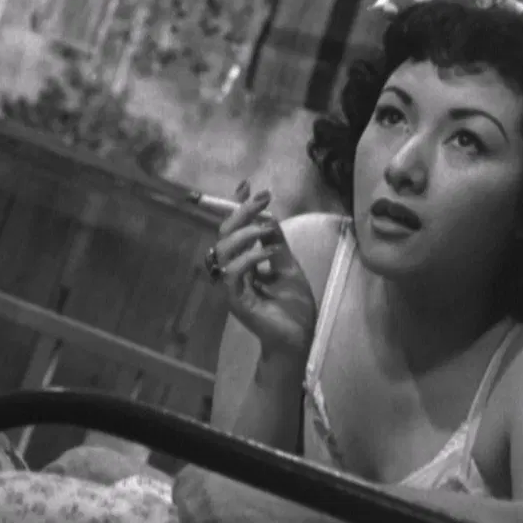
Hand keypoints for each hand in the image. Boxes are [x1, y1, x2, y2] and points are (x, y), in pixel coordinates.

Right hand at [210, 182, 316, 359]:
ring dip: (246, 234)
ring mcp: (232, 286)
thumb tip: (268, 216)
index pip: (235, 229)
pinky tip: (267, 253)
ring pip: (224, 250)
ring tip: (267, 229)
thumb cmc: (292, 306)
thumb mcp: (287, 266)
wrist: (298, 337)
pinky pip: (233, 273)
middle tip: (263, 199)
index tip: (247, 185)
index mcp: (244, 262)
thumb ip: (275, 243)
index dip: (237, 206)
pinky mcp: (236, 300)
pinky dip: (249, 258)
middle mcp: (233, 271)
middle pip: (225, 234)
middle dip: (241, 212)